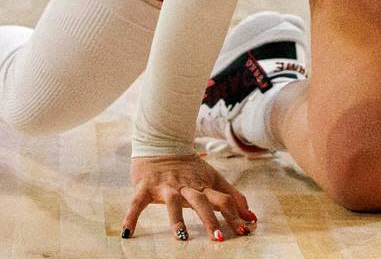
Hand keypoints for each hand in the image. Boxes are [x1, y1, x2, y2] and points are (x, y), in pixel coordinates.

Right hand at [123, 154, 256, 241]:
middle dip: (210, 219)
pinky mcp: (145, 186)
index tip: (244, 231)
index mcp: (203, 184)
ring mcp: (165, 185)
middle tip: (219, 238)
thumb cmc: (189, 167)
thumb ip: (232, 197)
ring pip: (172, 202)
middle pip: (200, 201)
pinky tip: (127, 233)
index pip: (222, 199)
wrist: (160, 142)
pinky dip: (131, 216)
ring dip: (177, 219)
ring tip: (182, 237)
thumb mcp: (213, 178)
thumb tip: (252, 217)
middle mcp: (186, 185)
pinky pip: (137, 202)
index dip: (234, 214)